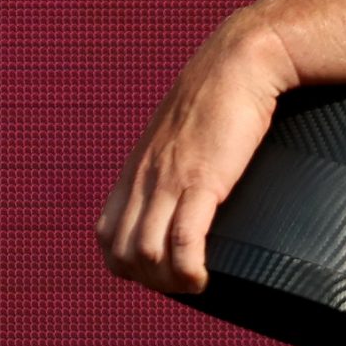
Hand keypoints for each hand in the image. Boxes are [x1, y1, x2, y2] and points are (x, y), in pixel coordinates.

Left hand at [96, 16, 300, 294]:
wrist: (240, 61)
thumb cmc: (220, 96)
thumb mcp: (184, 134)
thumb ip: (176, 162)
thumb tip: (190, 188)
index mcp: (138, 169)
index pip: (106, 234)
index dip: (127, 264)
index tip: (162, 269)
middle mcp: (145, 177)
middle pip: (121, 253)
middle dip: (148, 280)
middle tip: (182, 283)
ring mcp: (170, 179)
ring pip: (146, 253)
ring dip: (168, 282)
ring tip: (195, 283)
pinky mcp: (202, 179)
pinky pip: (184, 240)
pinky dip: (189, 271)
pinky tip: (204, 278)